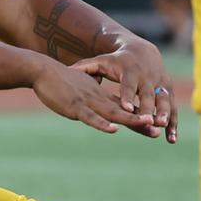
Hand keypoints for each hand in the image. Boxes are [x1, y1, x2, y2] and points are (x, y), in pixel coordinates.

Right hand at [28, 58, 147, 134]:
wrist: (42, 70)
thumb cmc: (59, 80)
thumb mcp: (79, 88)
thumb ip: (90, 93)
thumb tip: (97, 94)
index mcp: (99, 96)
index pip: (123, 107)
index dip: (138, 115)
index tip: (154, 124)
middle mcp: (98, 99)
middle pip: (123, 111)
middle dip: (141, 121)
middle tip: (158, 130)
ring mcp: (88, 102)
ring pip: (112, 113)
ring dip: (130, 119)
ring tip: (146, 124)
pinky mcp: (75, 107)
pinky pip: (91, 117)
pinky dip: (102, 124)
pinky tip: (114, 129)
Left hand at [73, 39, 178, 143]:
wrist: (143, 51)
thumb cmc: (117, 61)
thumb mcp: (102, 61)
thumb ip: (86, 67)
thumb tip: (67, 70)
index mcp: (130, 71)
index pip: (128, 84)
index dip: (127, 95)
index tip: (125, 107)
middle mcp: (147, 77)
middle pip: (148, 94)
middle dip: (148, 107)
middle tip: (147, 120)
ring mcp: (160, 84)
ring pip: (163, 101)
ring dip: (163, 114)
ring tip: (160, 127)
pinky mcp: (168, 91)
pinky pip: (172, 109)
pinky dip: (173, 124)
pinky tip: (171, 139)